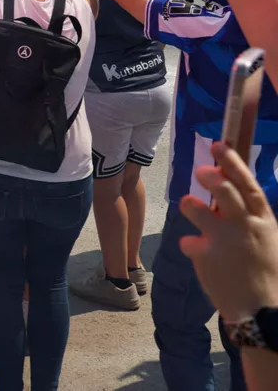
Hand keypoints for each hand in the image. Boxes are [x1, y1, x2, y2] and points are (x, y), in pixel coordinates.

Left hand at [179, 142, 277, 320]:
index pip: (248, 185)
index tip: (219, 145)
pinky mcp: (207, 257)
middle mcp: (246, 228)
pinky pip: (190, 242)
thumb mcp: (266, 240)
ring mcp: (226, 242)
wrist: (262, 311)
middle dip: (211, 176)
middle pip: (226, 192)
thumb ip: (248, 218)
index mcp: (263, 221)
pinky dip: (190, 245)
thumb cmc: (262, 272)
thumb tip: (227, 193)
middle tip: (200, 170)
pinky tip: (194, 249)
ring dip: (191, 205)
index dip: (233, 163)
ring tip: (189, 204)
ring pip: (199, 211)